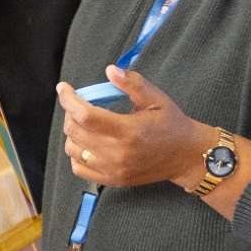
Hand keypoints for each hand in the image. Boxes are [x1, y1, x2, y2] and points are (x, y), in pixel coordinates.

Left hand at [55, 67, 212, 189]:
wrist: (186, 156)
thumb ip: (132, 83)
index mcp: (129, 131)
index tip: (64, 88)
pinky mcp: (113, 180)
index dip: (69, 100)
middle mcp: (118, 153)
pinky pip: (79, 168)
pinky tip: (86, 142)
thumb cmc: (172, 124)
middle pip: (75, 131)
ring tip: (84, 122)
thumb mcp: (156, 98)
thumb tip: (110, 70)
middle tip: (77, 103)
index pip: (86, 115)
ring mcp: (113, 169)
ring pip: (73, 150)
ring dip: (72, 132)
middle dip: (69, 112)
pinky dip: (76, 153)